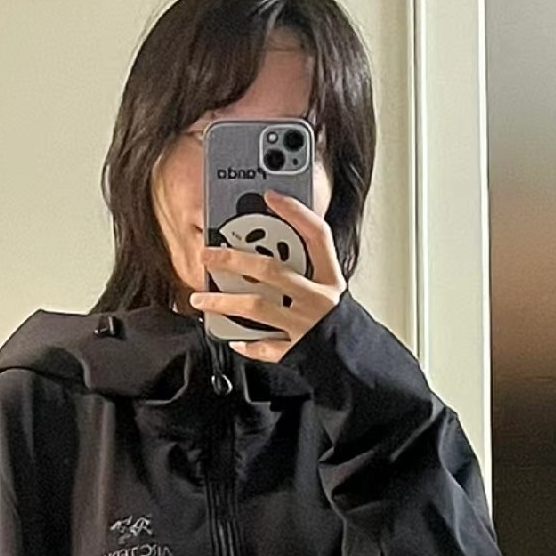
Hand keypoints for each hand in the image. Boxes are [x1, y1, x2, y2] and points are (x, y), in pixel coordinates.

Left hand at [188, 190, 347, 364]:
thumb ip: (308, 266)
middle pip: (270, 270)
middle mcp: (318, 299)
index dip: (295, 212)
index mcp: (330, 278)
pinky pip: (263, 345)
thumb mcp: (331, 287)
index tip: (271, 196)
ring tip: (201, 298)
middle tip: (208, 255)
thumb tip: (270, 243)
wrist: (355, 359)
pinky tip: (232, 336)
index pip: (317, 236)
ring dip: (223, 301)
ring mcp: (304, 325)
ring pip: (256, 306)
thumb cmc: (337, 321)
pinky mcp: (294, 350)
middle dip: (233, 259)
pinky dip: (246, 342)